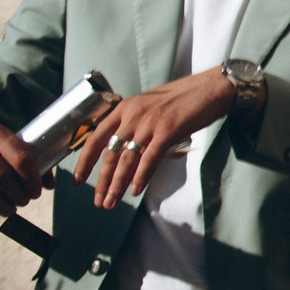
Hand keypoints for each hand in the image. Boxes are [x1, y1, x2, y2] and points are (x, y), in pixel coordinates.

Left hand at [71, 69, 234, 209]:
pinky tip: (136, 190)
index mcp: (124, 108)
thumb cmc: (184, 97)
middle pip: (110, 154)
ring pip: (126, 159)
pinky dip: (141, 177)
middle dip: (102, 181)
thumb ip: (135, 124)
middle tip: (99, 201)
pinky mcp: (168, 131)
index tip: (78, 180)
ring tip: (112, 202)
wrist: (211, 87)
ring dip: (118, 184)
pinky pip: (149, 158)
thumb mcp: (150, 106)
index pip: (96, 138)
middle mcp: (132, 115)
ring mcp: (150, 123)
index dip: (85, 161)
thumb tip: (126, 148)